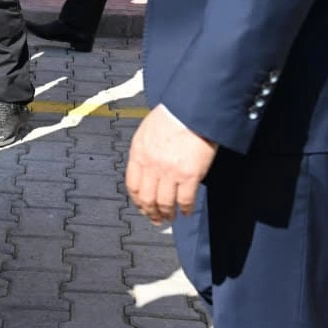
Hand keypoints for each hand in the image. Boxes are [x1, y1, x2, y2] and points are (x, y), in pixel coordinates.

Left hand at [125, 105, 216, 225]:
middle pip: (147, 198)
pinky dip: (185, 209)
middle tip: (156, 219)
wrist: (194, 108)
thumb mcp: (149, 129)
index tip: (143, 206)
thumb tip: (147, 165)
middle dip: (151, 212)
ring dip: (167, 214)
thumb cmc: (174, 113)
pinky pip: (185, 200)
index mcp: (139, 152)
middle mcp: (152, 164)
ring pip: (164, 203)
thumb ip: (145, 149)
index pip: (133, 185)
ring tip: (171, 217)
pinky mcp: (189, 175)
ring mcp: (170, 171)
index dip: (137, 200)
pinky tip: (187, 211)